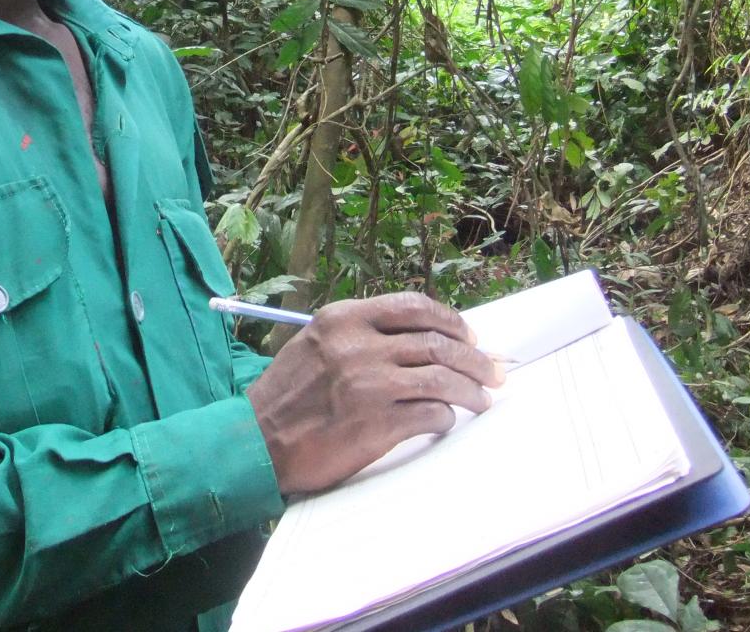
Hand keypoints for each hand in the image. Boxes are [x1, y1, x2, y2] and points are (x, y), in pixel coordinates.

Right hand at [245, 292, 504, 495]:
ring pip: (442, 377)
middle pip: (437, 342)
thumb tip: (420, 339)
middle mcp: (358, 346)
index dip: (450, 320)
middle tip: (492, 371)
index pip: (413, 306)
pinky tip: (447, 420)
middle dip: (474, 357)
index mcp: (342, 319)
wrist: (256, 443)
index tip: (468, 335)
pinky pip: (431, 414)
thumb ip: (359, 335)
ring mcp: (369, 385)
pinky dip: (446, 417)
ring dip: (471, 389)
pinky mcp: (376, 424)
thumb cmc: (287, 396)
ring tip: (482, 398)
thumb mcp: (315, 344)